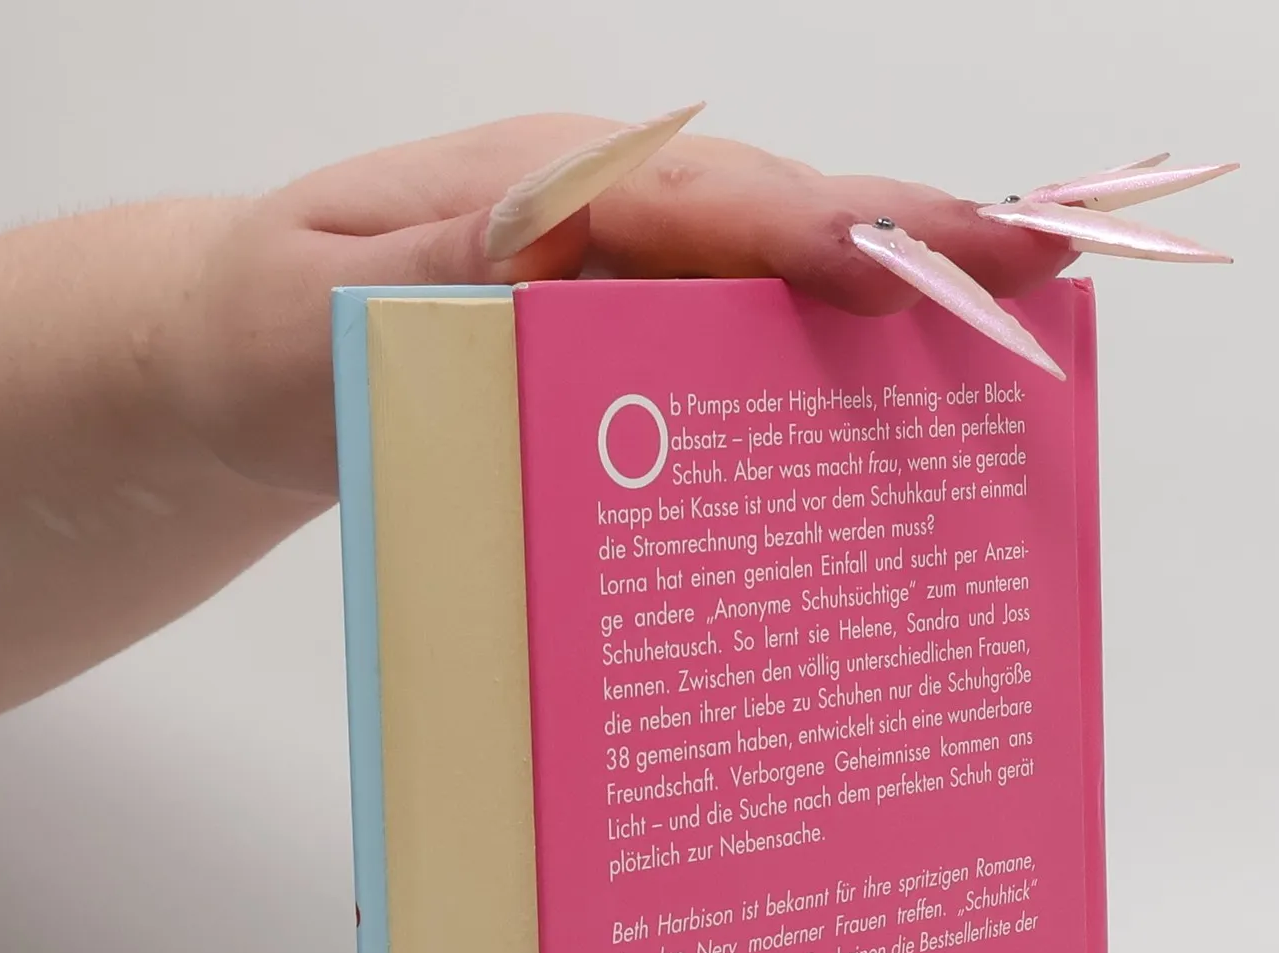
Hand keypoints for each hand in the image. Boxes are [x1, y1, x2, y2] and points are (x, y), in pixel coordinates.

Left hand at [157, 114, 1075, 498]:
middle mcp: (612, 224)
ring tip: (1015, 359)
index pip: (719, 196)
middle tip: (1050, 279)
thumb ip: (435, 270)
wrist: (229, 372)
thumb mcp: (316, 307)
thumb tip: (556, 229)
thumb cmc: (258, 334)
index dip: (834, 227)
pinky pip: (736, 364)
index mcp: (551, 187)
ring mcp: (627, 291)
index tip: (939, 252)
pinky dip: (815, 390)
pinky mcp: (626, 358)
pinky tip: (882, 439)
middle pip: (786, 236)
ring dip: (890, 330)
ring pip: (779, 301)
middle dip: (917, 260)